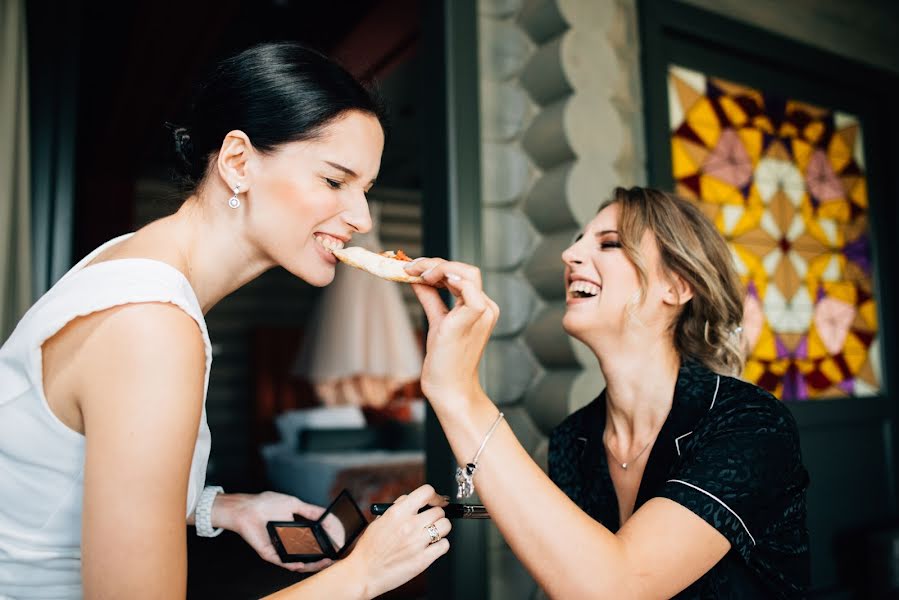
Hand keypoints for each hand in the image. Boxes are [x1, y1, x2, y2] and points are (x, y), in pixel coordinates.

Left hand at [213, 491, 333, 572]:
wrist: (247, 507)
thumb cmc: (266, 504)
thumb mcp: (294, 504)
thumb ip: (312, 511)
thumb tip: (328, 516)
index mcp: (296, 533)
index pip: (314, 543)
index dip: (327, 545)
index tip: (338, 545)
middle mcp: (289, 544)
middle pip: (309, 556)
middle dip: (323, 559)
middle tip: (335, 557)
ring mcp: (280, 550)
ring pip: (298, 563)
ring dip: (313, 565)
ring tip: (325, 562)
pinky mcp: (270, 553)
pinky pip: (283, 562)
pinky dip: (293, 565)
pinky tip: (301, 564)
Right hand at [343, 484, 450, 598]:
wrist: (364, 573)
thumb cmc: (370, 548)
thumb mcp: (380, 520)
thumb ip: (398, 507)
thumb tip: (415, 500)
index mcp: (398, 512)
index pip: (426, 492)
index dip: (435, 496)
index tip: (437, 501)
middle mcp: (409, 525)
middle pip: (439, 511)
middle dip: (436, 515)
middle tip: (430, 521)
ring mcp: (417, 543)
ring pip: (445, 526)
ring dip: (440, 529)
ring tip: (431, 534)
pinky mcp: (423, 559)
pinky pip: (444, 545)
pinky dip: (440, 545)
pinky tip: (431, 547)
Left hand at [403, 259, 499, 403]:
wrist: (449, 388)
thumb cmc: (445, 361)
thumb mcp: (437, 320)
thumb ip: (430, 297)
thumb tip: (416, 277)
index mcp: (480, 307)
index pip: (462, 275)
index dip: (437, 267)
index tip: (413, 268)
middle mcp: (486, 307)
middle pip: (465, 270)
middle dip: (435, 263)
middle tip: (409, 267)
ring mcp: (482, 312)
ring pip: (467, 273)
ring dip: (438, 267)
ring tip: (415, 272)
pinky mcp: (472, 318)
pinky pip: (468, 288)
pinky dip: (449, 277)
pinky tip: (429, 278)